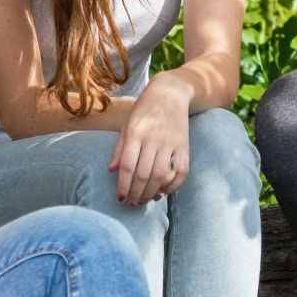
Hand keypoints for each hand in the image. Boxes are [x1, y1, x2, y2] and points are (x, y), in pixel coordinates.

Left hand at [110, 77, 191, 206]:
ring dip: (151, 193)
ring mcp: (170, 142)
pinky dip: (173, 186)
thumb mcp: (127, 124)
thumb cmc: (144, 109)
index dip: (123, 186)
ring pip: (161, 176)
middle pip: (144, 175)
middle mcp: (153, 138)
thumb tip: (112, 170)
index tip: (120, 199)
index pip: (128, 166)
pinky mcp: (184, 145)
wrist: (171, 93)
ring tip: (144, 201)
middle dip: (136, 194)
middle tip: (132, 204)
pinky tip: (164, 191)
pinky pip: (181, 171)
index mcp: (135, 132)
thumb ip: (120, 148)